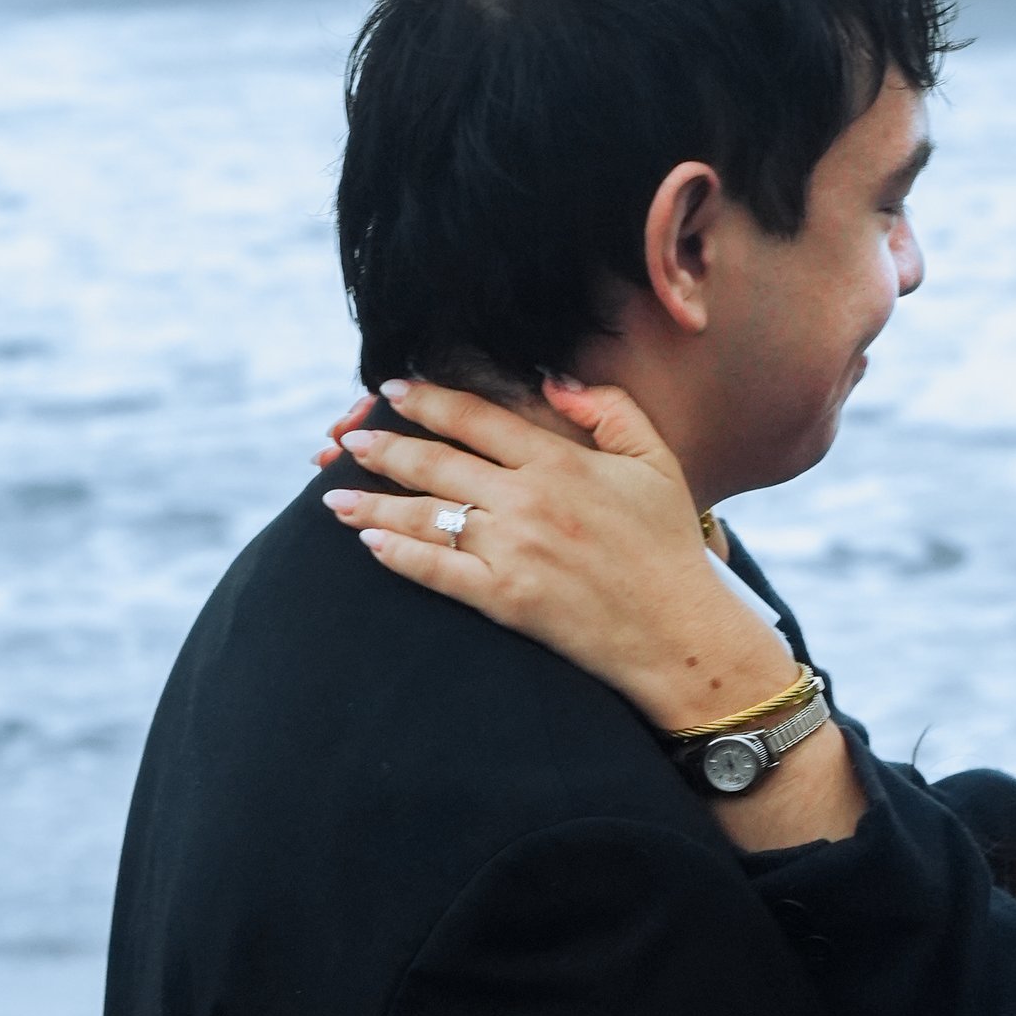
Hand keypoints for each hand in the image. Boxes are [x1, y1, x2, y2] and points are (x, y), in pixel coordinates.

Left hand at [321, 373, 791, 731]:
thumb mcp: (656, 463)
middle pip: (436, 462)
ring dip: (373, 503)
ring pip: (425, 515)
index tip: (393, 390)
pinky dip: (396, 556)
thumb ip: (611, 409)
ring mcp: (513, 550)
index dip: (428, 400)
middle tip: (348, 439)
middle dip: (384, 447)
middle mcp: (528, 499)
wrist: (680, 635)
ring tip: (335, 495)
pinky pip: (436, 571)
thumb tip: (553, 380)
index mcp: (561, 460)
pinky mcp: (505, 599)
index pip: (477, 416)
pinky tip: (368, 545)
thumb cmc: (670, 549)